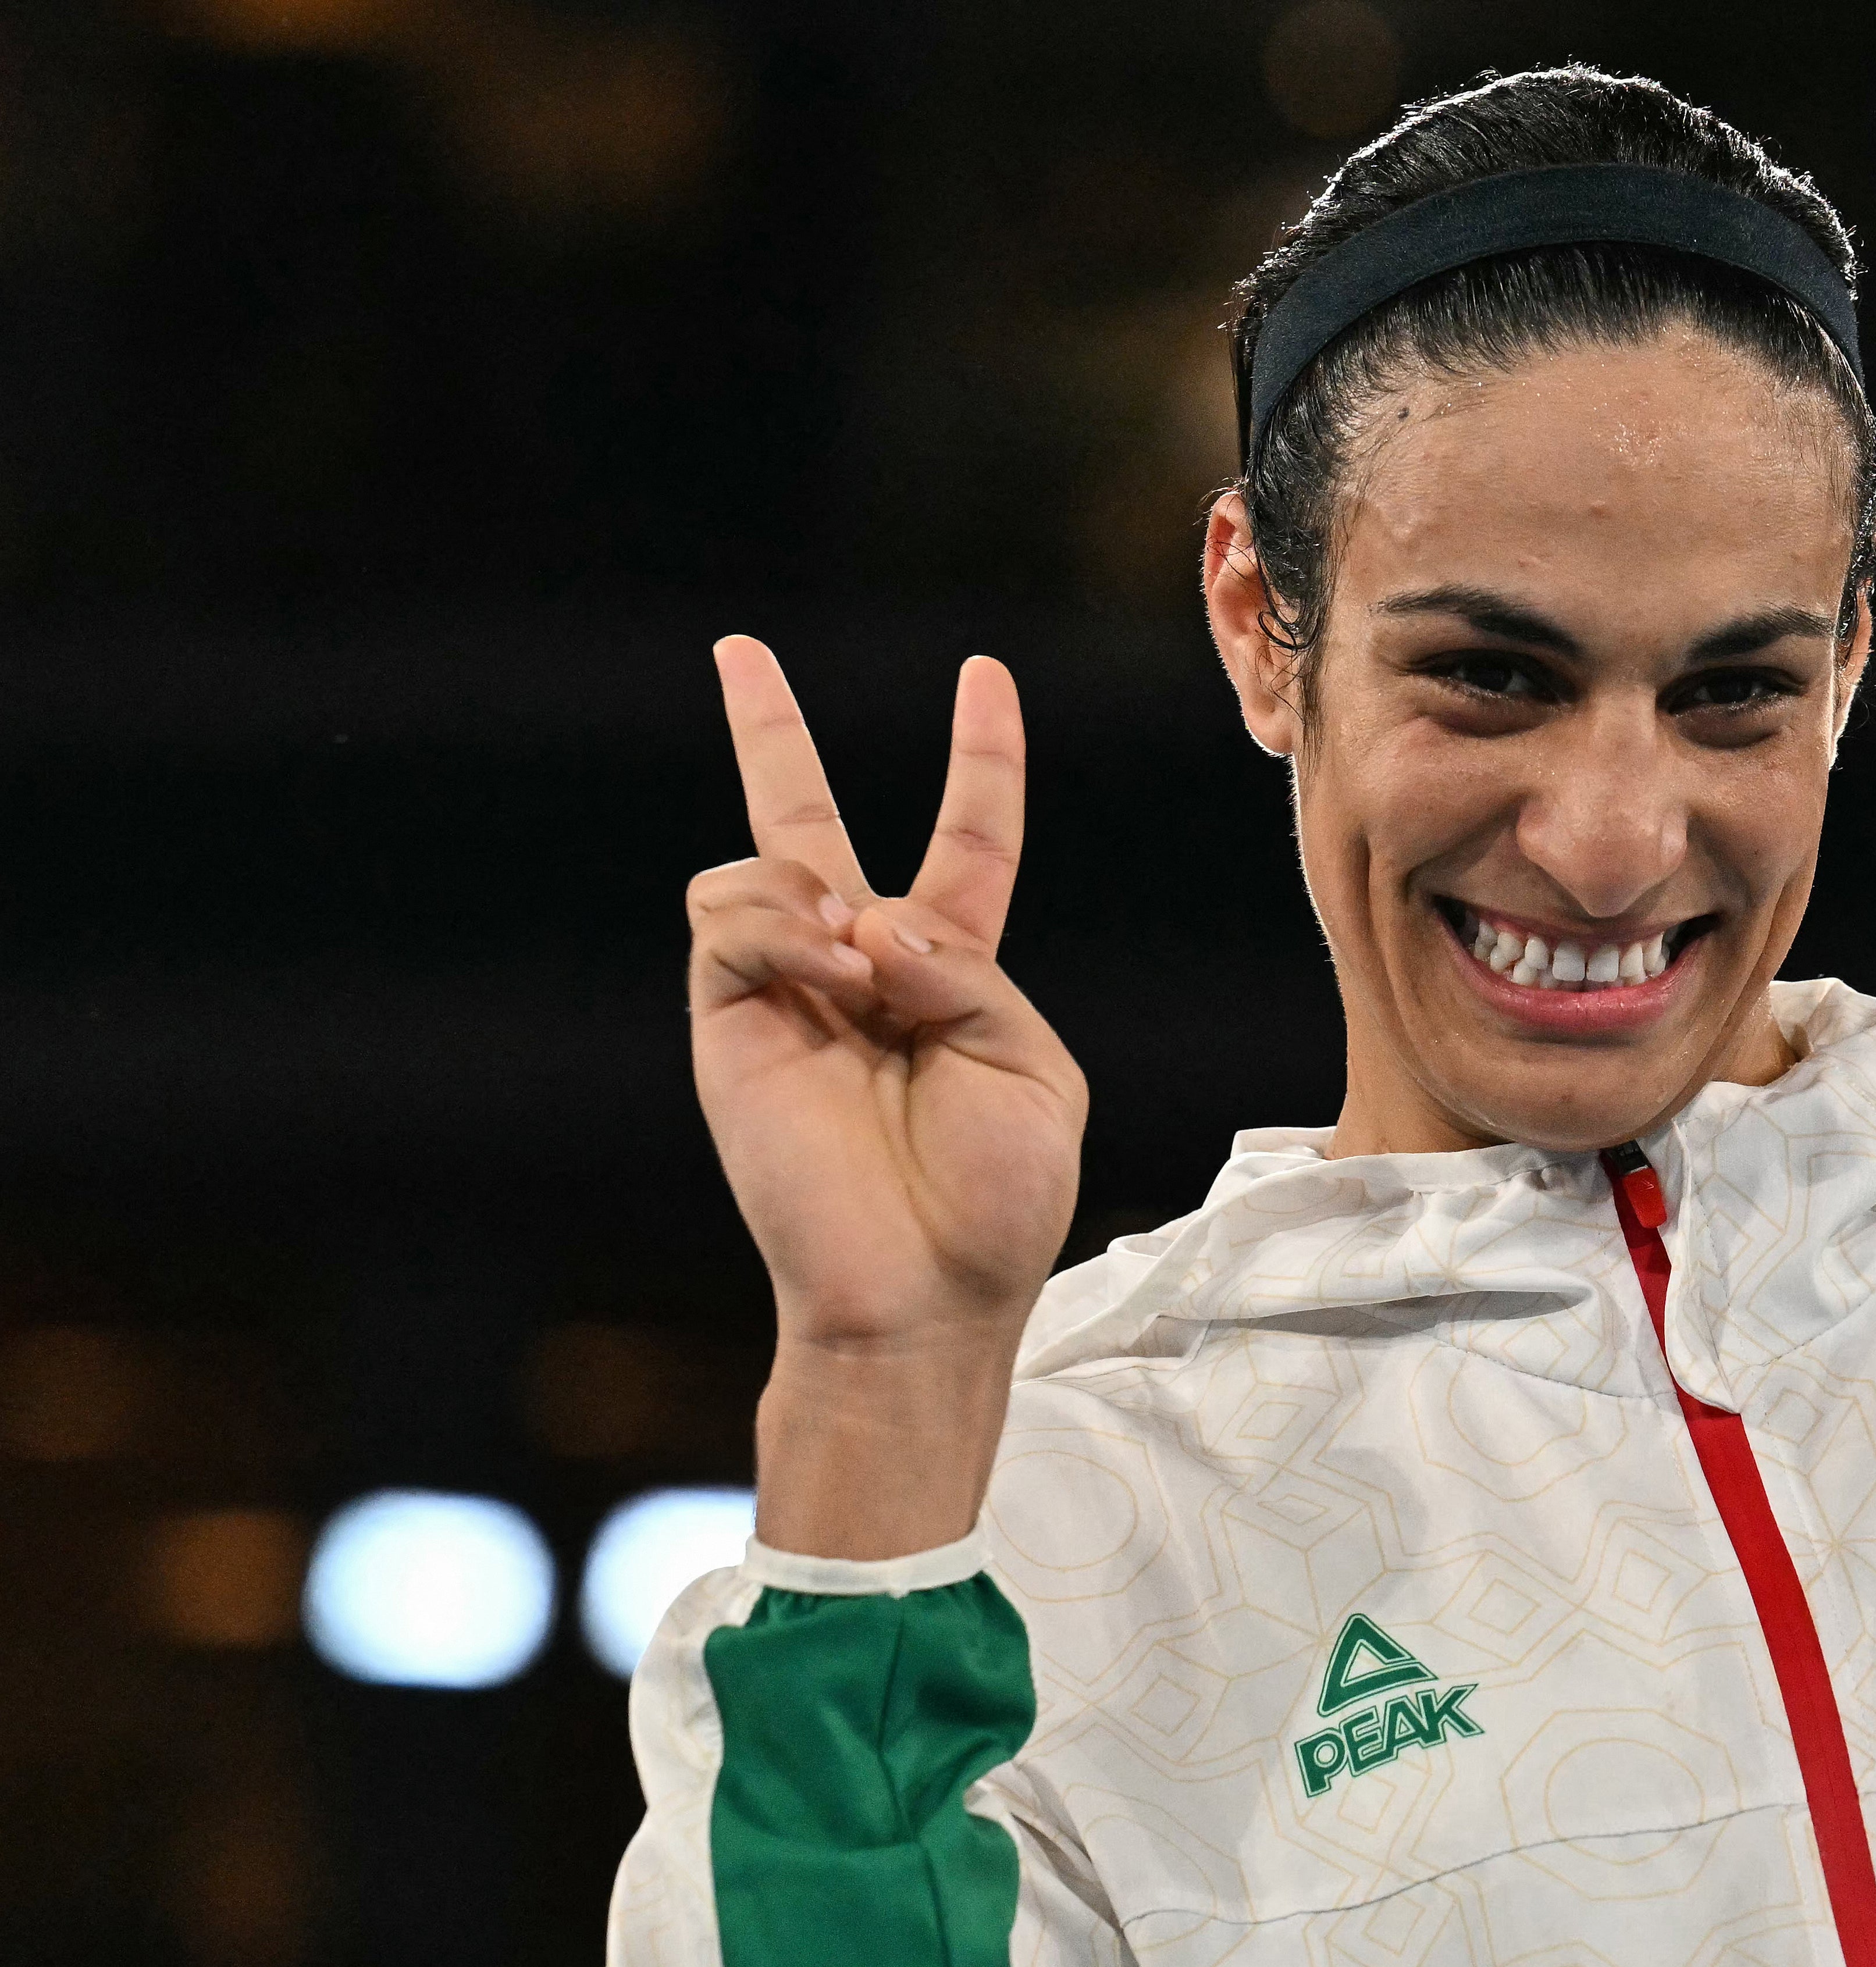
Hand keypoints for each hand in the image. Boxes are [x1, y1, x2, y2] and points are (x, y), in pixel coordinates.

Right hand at [689, 641, 1084, 1550]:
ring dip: (817, 892)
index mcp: (954, 973)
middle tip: (738, 651)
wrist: (923, 1291)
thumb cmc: (995, 1200)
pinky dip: (784, 927)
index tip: (984, 678)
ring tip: (859, 965)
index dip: (981, 760)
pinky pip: (731, 918)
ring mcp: (786, 989)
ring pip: (765, 864)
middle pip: (808, 823)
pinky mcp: (728, 1020)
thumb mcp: (1032, 1068)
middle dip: (767, 734)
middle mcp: (861, 966)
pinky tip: (830, 971)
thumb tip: (867, 921)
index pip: (968, 841)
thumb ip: (968, 970)